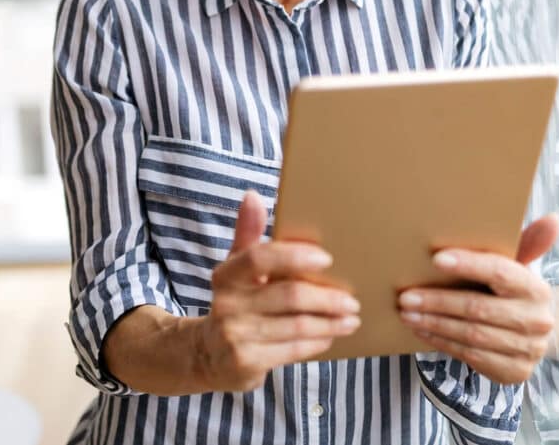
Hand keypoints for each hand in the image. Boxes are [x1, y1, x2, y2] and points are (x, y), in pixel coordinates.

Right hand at [195, 190, 361, 391]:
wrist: (206, 355)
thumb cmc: (235, 301)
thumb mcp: (236, 268)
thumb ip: (248, 233)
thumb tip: (252, 195)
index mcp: (226, 275)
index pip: (259, 257)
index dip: (294, 256)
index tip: (327, 258)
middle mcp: (228, 304)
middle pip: (289, 296)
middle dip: (326, 298)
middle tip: (352, 300)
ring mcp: (236, 336)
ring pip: (297, 327)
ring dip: (330, 322)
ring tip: (351, 318)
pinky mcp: (246, 363)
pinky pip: (293, 350)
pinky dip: (317, 342)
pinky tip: (330, 335)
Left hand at [397, 214, 558, 383]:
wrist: (535, 333)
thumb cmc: (513, 292)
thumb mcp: (519, 267)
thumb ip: (528, 243)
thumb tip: (554, 218)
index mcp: (535, 288)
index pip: (500, 272)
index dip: (468, 265)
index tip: (436, 258)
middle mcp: (536, 320)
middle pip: (478, 308)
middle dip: (438, 302)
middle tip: (406, 296)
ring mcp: (527, 349)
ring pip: (471, 334)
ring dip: (434, 324)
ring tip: (407, 314)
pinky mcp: (514, 371)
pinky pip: (471, 356)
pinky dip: (442, 343)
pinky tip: (422, 331)